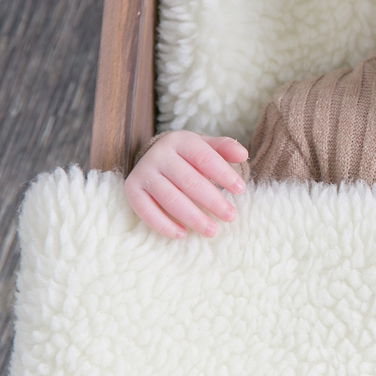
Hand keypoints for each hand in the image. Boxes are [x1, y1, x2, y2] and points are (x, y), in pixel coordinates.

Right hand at [124, 131, 247, 238]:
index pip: (204, 158)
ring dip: (193, 217)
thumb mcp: (206, 147)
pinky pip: (146, 211)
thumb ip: (225, 149)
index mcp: (180, 141)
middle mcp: (159, 155)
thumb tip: (243, 154)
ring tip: (212, 230)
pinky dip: (164, 225)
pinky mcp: (132, 190)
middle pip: (189, 181)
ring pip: (170, 199)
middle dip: (212, 201)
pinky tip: (183, 234)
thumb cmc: (189, 156)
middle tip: (230, 216)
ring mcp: (144, 173)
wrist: (156, 157)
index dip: (223, 174)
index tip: (241, 190)